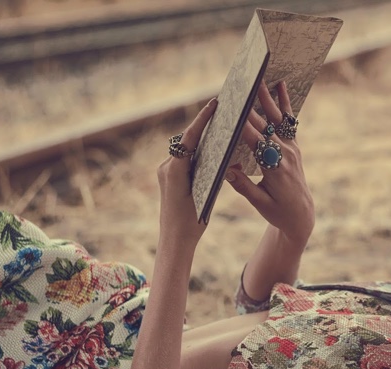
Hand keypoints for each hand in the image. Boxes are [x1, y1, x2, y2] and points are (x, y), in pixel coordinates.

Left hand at [155, 99, 216, 247]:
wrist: (175, 241)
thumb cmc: (191, 223)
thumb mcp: (206, 197)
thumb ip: (212, 174)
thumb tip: (223, 154)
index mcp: (174, 172)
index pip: (189, 139)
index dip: (202, 120)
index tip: (213, 104)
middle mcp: (166, 168)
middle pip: (187, 140)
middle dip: (203, 126)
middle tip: (221, 111)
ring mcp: (166, 172)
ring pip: (185, 149)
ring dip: (200, 140)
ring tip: (219, 128)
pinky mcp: (169, 177)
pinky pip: (184, 159)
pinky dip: (196, 153)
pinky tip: (211, 151)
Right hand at [227, 81, 314, 247]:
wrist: (301, 215)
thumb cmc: (277, 211)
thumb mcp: (259, 203)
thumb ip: (243, 186)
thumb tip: (225, 170)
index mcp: (275, 169)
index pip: (256, 142)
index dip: (243, 125)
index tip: (232, 109)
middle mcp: (285, 155)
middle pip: (265, 125)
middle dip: (251, 106)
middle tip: (240, 86)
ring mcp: (292, 149)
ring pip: (277, 119)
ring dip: (267, 98)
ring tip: (259, 78)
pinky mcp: (294, 146)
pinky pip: (289, 121)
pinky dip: (284, 103)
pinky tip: (280, 85)